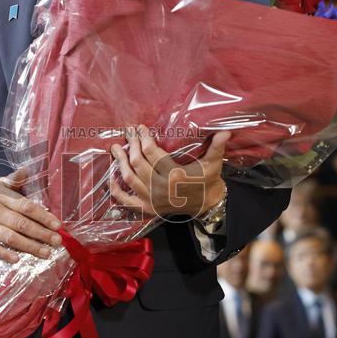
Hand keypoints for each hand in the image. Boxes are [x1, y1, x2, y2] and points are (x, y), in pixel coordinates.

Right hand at [0, 167, 60, 264]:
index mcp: (4, 198)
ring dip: (29, 246)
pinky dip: (4, 254)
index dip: (42, 216)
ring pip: (10, 237)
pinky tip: (16, 259)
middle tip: (57, 241)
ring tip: (46, 253)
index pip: (26, 207)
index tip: (57, 224)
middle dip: (41, 233)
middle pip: (21, 223)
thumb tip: (26, 170)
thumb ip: (14, 180)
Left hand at [110, 126, 229, 219]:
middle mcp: (161, 188)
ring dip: (119, 162)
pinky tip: (110, 178)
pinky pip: (126, 201)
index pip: (152, 153)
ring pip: (128, 178)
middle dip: (131, 145)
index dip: (143, 138)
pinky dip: (116, 190)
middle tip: (127, 133)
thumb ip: (217, 147)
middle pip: (137, 163)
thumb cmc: (208, 180)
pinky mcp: (147, 209)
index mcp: (175, 175)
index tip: (140, 128)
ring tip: (115, 148)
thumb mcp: (214, 163)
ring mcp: (152, 200)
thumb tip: (226, 131)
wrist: (207, 204)